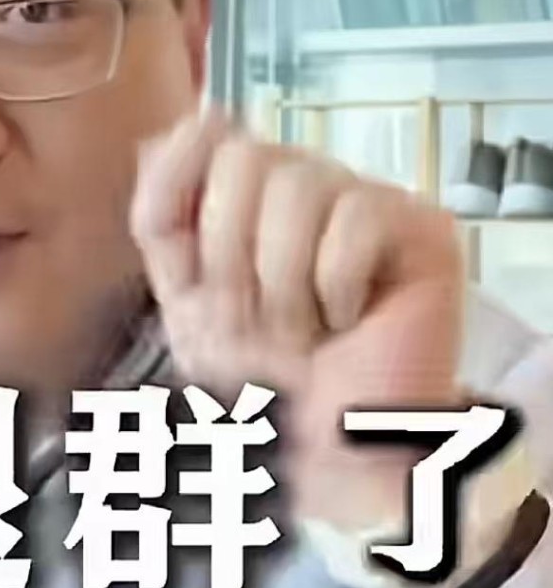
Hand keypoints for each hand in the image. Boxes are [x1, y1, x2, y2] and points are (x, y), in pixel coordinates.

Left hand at [131, 109, 465, 529]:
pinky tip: (349, 322)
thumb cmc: (260, 386)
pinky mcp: (422, 229)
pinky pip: (357, 220)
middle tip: (255, 323)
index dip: (178, 193)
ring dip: (284, 287)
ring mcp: (366, 203)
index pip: (203, 140)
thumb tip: (168, 134)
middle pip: (246, 158)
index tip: (187, 270)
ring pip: (300, 186)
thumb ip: (165, 219)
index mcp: (247, 200)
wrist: (325, 454)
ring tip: (303, 335)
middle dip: (231, 261)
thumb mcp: (184, 302)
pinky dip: (336, 288)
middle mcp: (306, 188)